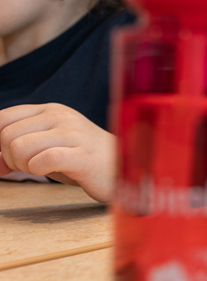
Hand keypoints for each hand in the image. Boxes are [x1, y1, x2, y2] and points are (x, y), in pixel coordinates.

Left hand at [0, 104, 115, 202]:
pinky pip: (44, 160)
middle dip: (10, 158)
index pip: (3, 118)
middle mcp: (61, 116)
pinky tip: (53, 170)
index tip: (8, 159)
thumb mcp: (49, 146)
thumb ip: (20, 149)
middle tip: (31, 166)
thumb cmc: (82, 159)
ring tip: (44, 169)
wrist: (121, 168)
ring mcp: (73, 133)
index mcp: (51, 110)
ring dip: (24, 166)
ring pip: (20, 147)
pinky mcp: (82, 155)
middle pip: (7, 136)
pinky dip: (38, 170)